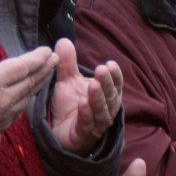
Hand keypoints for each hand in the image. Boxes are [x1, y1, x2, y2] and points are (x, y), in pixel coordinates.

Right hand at [0, 22, 56, 130]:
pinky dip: (30, 96)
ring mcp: (5, 114)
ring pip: (28, 95)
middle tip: (55, 56)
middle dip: (44, 67)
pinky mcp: (3, 125)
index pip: (22, 67)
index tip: (47, 49)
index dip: (37, 58)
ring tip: (49, 70)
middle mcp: (3, 99)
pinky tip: (32, 92)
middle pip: (30, 80)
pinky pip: (22, 108)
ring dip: (40, 81)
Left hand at [49, 39, 122, 155]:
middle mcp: (106, 110)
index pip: (115, 85)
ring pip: (102, 111)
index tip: (110, 64)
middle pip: (110, 97)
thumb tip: (63, 40)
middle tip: (101, 70)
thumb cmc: (70, 106)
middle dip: (107, 83)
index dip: (115, 76)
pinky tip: (82, 103)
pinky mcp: (84, 135)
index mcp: (107, 96)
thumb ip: (67, 64)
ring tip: (93, 85)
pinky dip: (87, 114)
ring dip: (98, 98)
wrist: (59, 134)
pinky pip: (88, 124)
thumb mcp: (67, 82)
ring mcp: (97, 124)